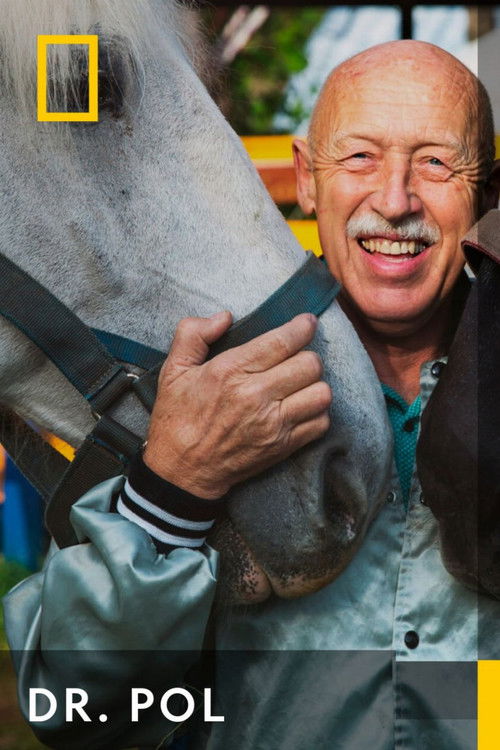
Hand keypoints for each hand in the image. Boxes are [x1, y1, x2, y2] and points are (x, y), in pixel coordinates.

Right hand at [143, 311, 331, 498]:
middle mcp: (256, 396)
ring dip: (315, 384)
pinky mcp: (283, 446)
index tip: (306, 323)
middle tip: (297, 357)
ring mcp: (273, 424)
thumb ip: (193, 333)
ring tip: (300, 383)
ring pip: (321, 393)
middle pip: (310, 364)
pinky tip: (301, 407)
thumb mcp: (173, 369)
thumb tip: (225, 317)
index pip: (282, 341)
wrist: (181, 471)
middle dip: (307, 355)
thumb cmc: (177, 418)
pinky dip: (317, 413)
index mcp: (230, 371)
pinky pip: (320, 423)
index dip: (302, 327)